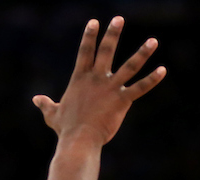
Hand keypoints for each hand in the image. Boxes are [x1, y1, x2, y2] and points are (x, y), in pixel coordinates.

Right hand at [33, 17, 165, 145]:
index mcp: (80, 79)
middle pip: (106, 51)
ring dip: (142, 53)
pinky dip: (152, 79)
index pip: (85, 52)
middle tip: (119, 19)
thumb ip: (46, 104)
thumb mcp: (52, 114)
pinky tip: (163, 70)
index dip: (89, 36)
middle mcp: (96, 79)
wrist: (79, 141)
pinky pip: (140, 88)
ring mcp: (110, 88)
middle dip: (113, 34)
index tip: (94, 22)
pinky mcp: (122, 100)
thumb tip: (36, 99)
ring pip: (130, 66)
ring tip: (153, 41)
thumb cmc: (66, 129)